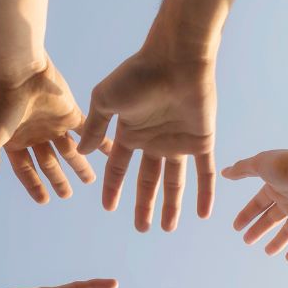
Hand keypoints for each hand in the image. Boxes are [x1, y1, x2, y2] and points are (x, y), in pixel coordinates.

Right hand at [0, 58, 96, 202]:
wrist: (18, 72)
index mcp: (14, 141)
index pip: (26, 169)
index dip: (34, 185)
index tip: (45, 200)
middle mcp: (34, 134)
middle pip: (49, 161)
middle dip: (58, 178)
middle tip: (68, 194)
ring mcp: (53, 123)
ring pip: (69, 149)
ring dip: (79, 164)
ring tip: (90, 179)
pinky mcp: (70, 112)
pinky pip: (87, 131)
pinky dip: (98, 142)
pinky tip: (108, 153)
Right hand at [80, 50, 216, 231]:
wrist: (176, 59)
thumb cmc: (138, 74)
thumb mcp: (105, 100)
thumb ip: (94, 127)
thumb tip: (82, 152)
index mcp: (131, 131)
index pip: (119, 167)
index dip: (113, 187)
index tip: (109, 207)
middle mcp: (154, 140)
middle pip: (148, 181)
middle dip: (144, 205)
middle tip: (142, 229)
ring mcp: (179, 141)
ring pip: (175, 182)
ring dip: (171, 206)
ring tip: (166, 228)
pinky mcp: (202, 140)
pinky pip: (205, 173)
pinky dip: (206, 193)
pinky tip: (204, 214)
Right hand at [222, 126, 287, 260]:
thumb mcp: (259, 164)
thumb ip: (242, 169)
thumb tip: (225, 172)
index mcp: (276, 186)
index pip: (258, 204)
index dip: (247, 215)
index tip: (236, 226)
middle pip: (271, 218)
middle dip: (259, 229)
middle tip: (247, 240)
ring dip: (278, 242)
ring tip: (268, 252)